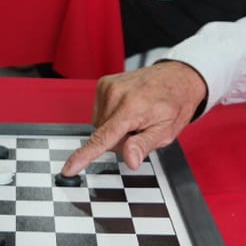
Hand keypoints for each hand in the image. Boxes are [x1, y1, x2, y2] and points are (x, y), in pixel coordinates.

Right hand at [61, 62, 208, 175]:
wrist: (176, 77)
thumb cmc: (174, 103)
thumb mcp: (166, 131)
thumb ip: (144, 145)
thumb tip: (130, 161)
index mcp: (132, 108)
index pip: (103, 138)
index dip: (84, 156)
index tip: (68, 168)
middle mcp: (115, 94)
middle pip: (103, 135)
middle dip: (119, 140)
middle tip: (140, 130)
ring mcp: (108, 86)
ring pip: (100, 125)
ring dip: (115, 128)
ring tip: (135, 117)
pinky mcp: (103, 83)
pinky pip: (100, 113)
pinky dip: (112, 116)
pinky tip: (127, 109)